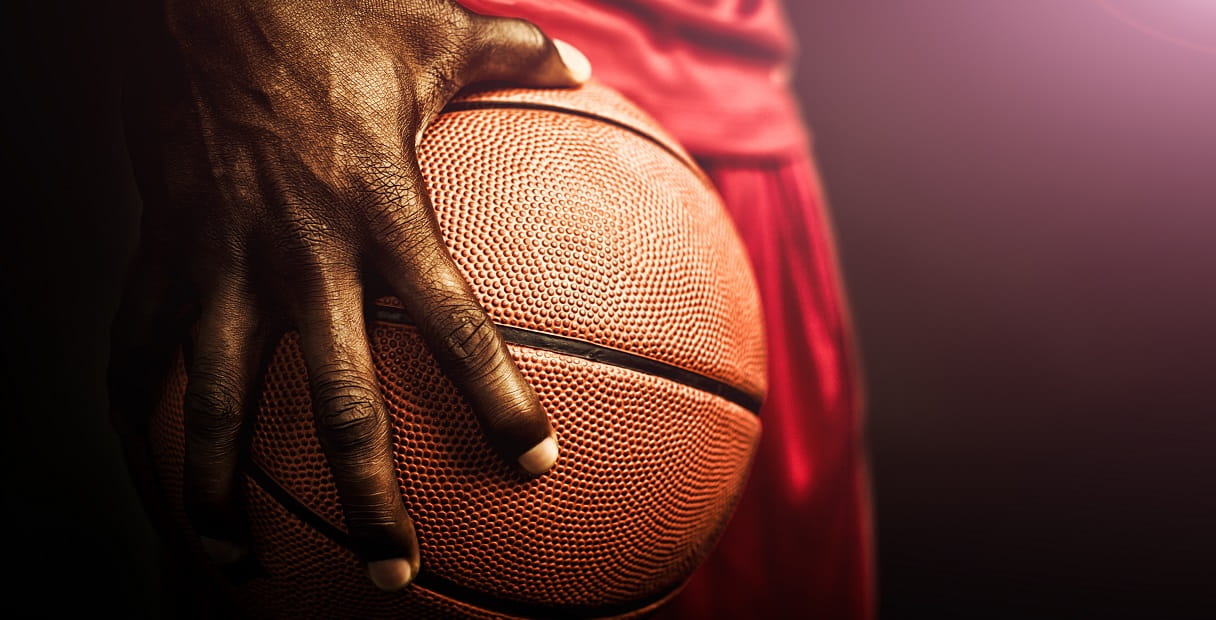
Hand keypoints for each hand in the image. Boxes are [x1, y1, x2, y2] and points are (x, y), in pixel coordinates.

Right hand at [107, 0, 590, 591]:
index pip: (456, 326)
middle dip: (368, 496)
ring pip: (217, 402)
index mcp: (386, 214)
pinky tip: (150, 470)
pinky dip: (137, 415)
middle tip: (394, 570)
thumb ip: (511, 57)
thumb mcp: (431, 30)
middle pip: (339, 403)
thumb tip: (579, 62)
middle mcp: (304, 255)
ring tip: (237, 561)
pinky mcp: (162, 253)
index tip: (533, 462)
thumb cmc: (324, 12)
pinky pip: (137, 348)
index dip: (497, 399)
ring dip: (222, 492)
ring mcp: (223, 262)